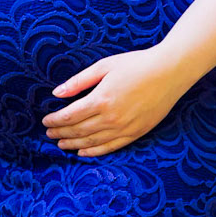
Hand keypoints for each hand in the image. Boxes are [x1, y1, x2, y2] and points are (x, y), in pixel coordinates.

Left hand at [41, 46, 185, 157]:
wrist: (170, 72)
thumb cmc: (136, 64)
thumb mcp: (104, 66)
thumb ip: (79, 81)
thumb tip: (57, 92)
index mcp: (101, 99)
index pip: (70, 115)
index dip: (55, 121)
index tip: (45, 122)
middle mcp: (111, 117)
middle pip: (78, 130)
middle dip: (61, 133)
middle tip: (49, 134)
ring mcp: (124, 128)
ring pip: (92, 141)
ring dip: (73, 144)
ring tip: (61, 144)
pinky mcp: (136, 133)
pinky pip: (111, 147)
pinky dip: (94, 152)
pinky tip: (83, 152)